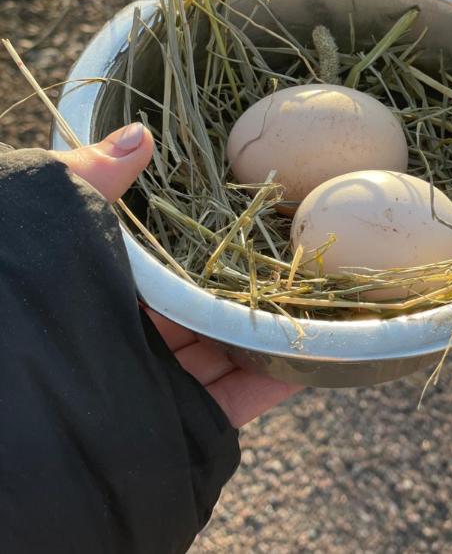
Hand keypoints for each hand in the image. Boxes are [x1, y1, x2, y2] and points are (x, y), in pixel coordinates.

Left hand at [52, 123, 300, 427]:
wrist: (18, 412)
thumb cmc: (33, 300)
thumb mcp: (60, 227)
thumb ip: (93, 178)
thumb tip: (141, 133)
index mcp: (113, 286)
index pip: (175, 258)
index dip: (214, 238)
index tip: (257, 214)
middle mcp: (141, 331)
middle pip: (209, 303)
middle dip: (252, 283)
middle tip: (299, 254)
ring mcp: (165, 378)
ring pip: (231, 347)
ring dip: (273, 327)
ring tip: (319, 297)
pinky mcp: (184, 420)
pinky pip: (237, 399)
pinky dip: (276, 379)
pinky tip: (313, 355)